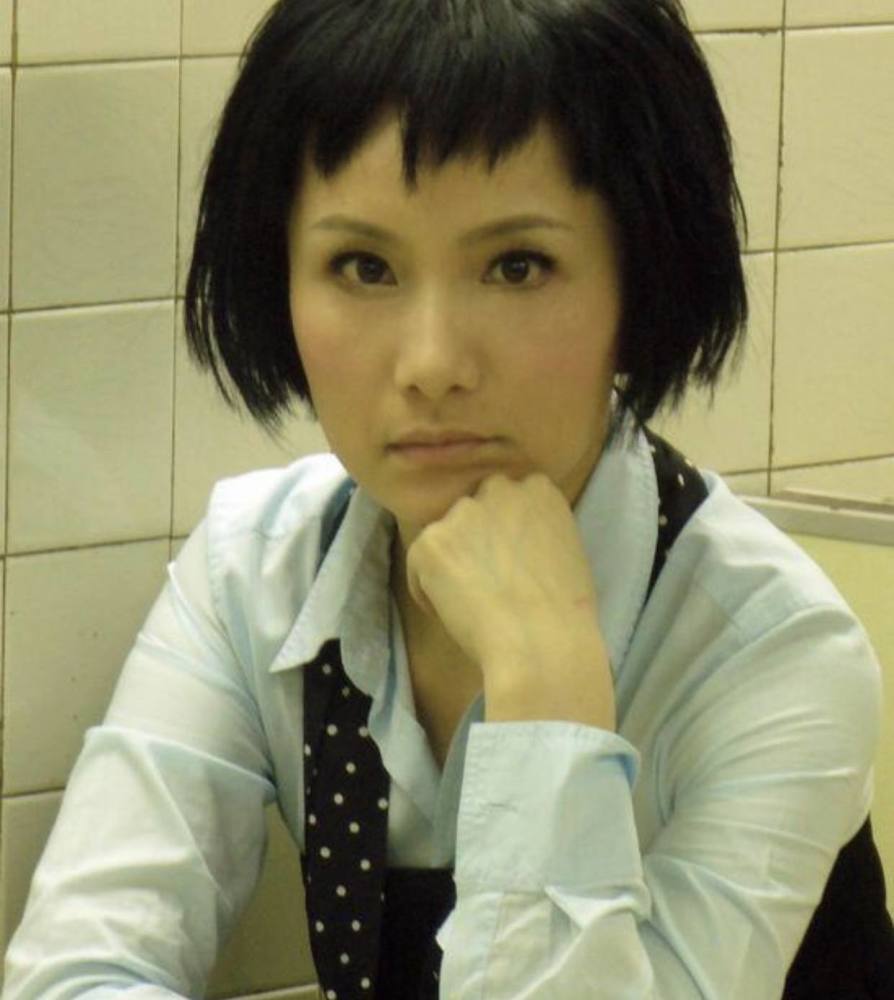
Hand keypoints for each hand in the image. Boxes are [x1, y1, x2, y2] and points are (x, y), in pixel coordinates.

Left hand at [405, 473, 612, 722]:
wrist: (541, 642)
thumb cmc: (564, 612)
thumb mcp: (567, 552)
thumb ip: (538, 532)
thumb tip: (513, 542)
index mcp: (538, 490)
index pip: (507, 498)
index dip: (501, 531)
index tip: (506, 560)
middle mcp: (500, 490)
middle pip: (473, 510)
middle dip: (473, 538)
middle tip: (483, 579)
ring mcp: (462, 513)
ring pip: (444, 537)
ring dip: (450, 563)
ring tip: (469, 603)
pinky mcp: (431, 541)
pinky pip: (418, 564)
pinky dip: (427, 590)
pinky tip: (453, 614)